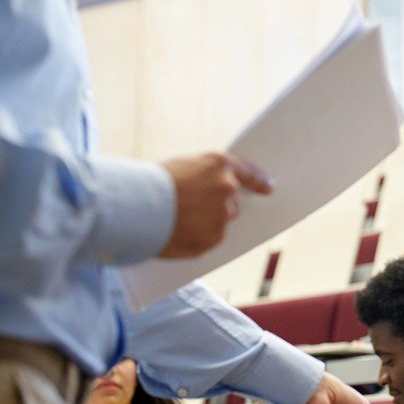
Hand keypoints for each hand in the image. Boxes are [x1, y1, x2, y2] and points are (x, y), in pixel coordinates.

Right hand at [158, 152, 273, 257]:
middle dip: (218, 206)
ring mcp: (222, 215)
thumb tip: (213, 192)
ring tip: (179, 220)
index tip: (269, 187)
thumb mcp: (181, 167)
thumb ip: (203, 177)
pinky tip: (177, 233)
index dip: (259, 180)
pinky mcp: (213, 238)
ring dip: (206, 223)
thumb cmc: (150, 183)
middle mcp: (227, 189)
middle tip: (194, 207)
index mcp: (220, 164)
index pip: (248, 172)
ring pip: (220, 222)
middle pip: (232, 202)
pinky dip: (197, 238)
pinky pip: (209, 239)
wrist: (134, 206)